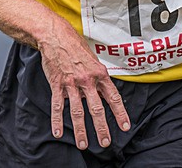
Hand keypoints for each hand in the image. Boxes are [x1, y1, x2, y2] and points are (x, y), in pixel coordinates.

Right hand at [38, 19, 131, 149]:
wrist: (57, 37)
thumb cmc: (76, 47)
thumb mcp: (94, 59)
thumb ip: (100, 77)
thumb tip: (106, 92)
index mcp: (100, 74)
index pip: (113, 97)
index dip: (120, 113)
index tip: (124, 126)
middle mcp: (87, 80)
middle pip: (96, 109)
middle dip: (101, 128)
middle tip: (105, 142)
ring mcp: (72, 84)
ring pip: (77, 111)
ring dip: (81, 130)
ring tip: (83, 144)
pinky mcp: (58, 85)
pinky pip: (58, 106)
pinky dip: (57, 121)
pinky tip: (58, 133)